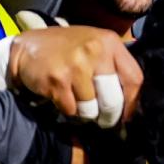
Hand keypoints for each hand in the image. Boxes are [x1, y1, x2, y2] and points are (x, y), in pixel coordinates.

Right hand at [7, 25, 142, 126]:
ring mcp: (76, 65)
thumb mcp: (95, 46)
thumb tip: (132, 105)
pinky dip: (67, 110)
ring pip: (91, 109)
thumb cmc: (68, 50)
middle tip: (103, 120)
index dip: (132, 102)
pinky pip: (71, 110)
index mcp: (110, 42)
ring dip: (84, 112)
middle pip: (113, 99)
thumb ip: (114, 68)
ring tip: (77, 100)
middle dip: (108, 116)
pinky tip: (62, 97)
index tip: (127, 116)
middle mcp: (95, 51)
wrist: (28, 47)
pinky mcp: (57, 80)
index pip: (134, 78)